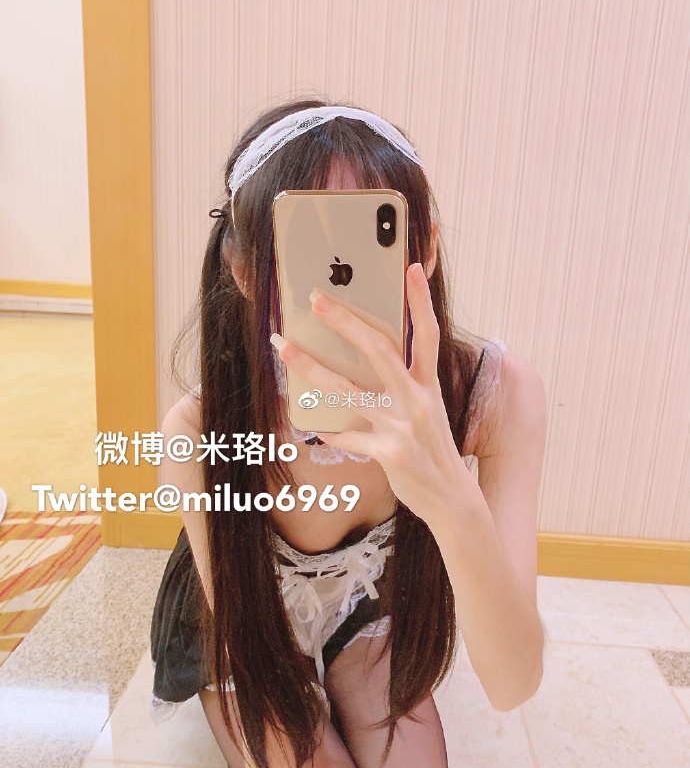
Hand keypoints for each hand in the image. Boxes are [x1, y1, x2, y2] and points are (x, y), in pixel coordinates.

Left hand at [269, 263, 461, 525]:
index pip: (427, 334)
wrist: (451, 499)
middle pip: (379, 350)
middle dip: (345, 321)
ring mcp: (403, 426)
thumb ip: (403, 387)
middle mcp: (418, 399)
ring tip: (285, 350)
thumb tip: (361, 366)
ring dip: (312, 368)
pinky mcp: (390, 453)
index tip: (411, 268)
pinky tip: (314, 426)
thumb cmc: (432, 450)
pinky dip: (329, 430)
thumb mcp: (427, 412)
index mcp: (428, 384)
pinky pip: (347, 435)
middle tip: (316, 299)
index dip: (420, 301)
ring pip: (348, 389)